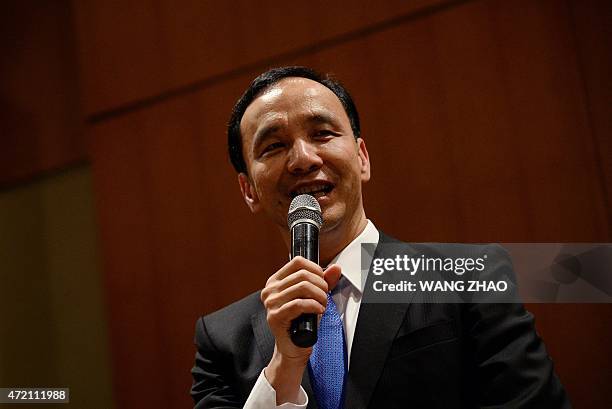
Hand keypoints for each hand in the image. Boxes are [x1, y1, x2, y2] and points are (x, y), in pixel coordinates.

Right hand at [261, 256, 340, 403]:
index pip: (297, 262)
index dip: (315, 269)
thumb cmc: (302, 322)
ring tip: (321, 306)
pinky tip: (318, 311)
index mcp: (276, 281)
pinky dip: (313, 306)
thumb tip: (335, 268)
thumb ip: (324, 281)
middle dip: (320, 285)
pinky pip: (299, 304)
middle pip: (302, 275)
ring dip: (319, 297)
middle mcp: (270, 290)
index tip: (323, 281)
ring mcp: (270, 303)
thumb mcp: (314, 297)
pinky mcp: (275, 316)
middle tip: (325, 297)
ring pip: (302, 287)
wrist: (293, 347)